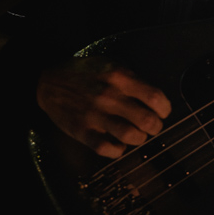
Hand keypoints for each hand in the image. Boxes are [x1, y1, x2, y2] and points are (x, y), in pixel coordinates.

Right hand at [36, 56, 171, 158]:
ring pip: (131, 136)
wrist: (49, 82)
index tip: (163, 112)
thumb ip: (131, 79)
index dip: (165, 108)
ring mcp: (95, 115)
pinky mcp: (82, 131)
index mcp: (119, 77)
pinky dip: (118, 151)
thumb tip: (153, 97)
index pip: (155, 97)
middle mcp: (109, 96)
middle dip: (155, 127)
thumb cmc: (84, 73)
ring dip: (139, 138)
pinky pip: (107, 149)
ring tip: (137, 135)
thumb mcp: (110, 64)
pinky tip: (119, 145)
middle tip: (153, 126)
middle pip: (147, 120)